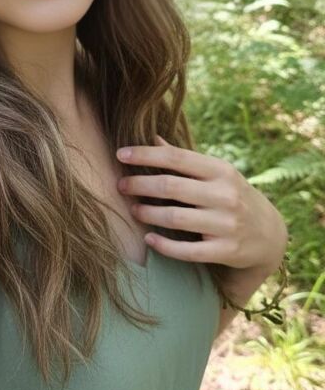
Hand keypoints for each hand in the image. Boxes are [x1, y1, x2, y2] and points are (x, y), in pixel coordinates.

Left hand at [116, 134, 287, 272]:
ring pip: (175, 218)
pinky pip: (186, 251)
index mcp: (221, 171)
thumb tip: (152, 138)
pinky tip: (148, 238)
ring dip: (147, 213)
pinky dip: (163, 245)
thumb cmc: (232, 197)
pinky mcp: (225, 251)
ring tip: (132, 209)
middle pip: (171, 187)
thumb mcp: (217, 174)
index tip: (120, 154)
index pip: (176, 158)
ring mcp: (226, 225)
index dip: (145, 155)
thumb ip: (185, 159)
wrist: (269, 234)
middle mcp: (225, 195)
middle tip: (120, 185)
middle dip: (140, 185)